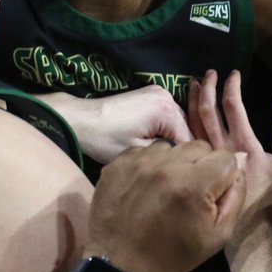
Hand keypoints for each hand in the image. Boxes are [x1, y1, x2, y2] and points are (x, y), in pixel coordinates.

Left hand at [40, 87, 191, 164]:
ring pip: (178, 124)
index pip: (192, 141)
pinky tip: (155, 147)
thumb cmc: (105, 139)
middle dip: (181, 150)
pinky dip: (164, 131)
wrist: (78, 120)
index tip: (185, 177)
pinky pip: (167, 117)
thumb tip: (184, 161)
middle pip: (187, 130)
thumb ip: (168, 155)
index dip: (189, 162)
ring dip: (173, 141)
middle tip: (174, 172)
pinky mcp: (150, 96)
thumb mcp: (139, 154)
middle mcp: (168, 96)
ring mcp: (159, 93)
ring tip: (164, 162)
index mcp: (168, 110)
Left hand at [86, 140, 244, 271]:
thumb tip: (239, 164)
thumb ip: (236, 196)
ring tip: (166, 189)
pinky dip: (151, 165)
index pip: (226, 157)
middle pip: (200, 147)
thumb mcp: (219, 235)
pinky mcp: (119, 162)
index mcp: (195, 185)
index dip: (224, 176)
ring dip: (175, 164)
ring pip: (173, 147)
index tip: (211, 194)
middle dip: (201, 166)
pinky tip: (147, 187)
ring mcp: (140, 161)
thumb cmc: (174, 254)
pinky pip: (146, 151)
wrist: (121, 264)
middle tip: (190, 192)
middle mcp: (167, 165)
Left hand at [190, 69, 271, 215]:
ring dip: (194, 99)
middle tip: (211, 72)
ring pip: (193, 122)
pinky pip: (185, 138)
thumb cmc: (269, 196)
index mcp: (243, 143)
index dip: (231, 85)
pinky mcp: (195, 167)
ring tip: (195, 83)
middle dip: (209, 86)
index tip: (234, 73)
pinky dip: (184, 120)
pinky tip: (184, 110)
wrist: (247, 227)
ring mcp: (205, 157)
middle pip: (207, 109)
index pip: (232, 105)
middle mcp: (221, 147)